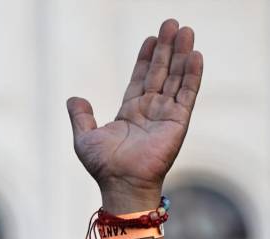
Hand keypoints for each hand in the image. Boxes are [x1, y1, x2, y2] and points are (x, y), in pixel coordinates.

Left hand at [67, 19, 202, 209]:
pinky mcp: (178, 122)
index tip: (152, 38)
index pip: (141, 78)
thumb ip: (81, 116)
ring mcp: (166, 115)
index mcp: (131, 111)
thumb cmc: (103, 166)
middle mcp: (150, 110)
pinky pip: (187, 94)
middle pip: (161, 72)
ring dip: (182, 54)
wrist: (120, 183)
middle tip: (172, 23)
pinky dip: (192, 74)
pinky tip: (196, 55)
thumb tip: (74, 98)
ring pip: (176, 78)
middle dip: (167, 48)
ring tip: (186, 30)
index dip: (146, 58)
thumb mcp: (84, 137)